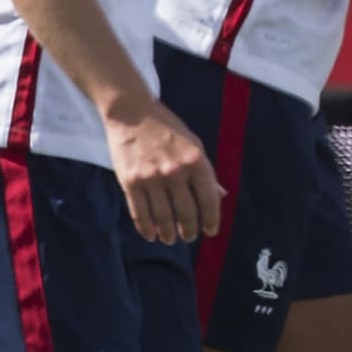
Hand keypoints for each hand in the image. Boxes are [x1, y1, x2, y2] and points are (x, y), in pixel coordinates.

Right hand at [101, 96, 223, 244]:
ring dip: (169, 234)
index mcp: (196, 160)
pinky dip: (146, 229)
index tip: (210, 231)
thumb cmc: (166, 128)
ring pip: (163, 218)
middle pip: (187, 213)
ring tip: (170, 239)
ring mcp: (152, 178)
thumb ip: (206, 172)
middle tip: (189, 237)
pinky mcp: (130, 182)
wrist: (131, 113)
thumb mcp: (194, 145)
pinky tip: (151, 234)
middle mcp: (176, 171)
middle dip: (190, 231)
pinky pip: (140, 214)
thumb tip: (221, 196)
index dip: (211, 219)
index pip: (209, 199)